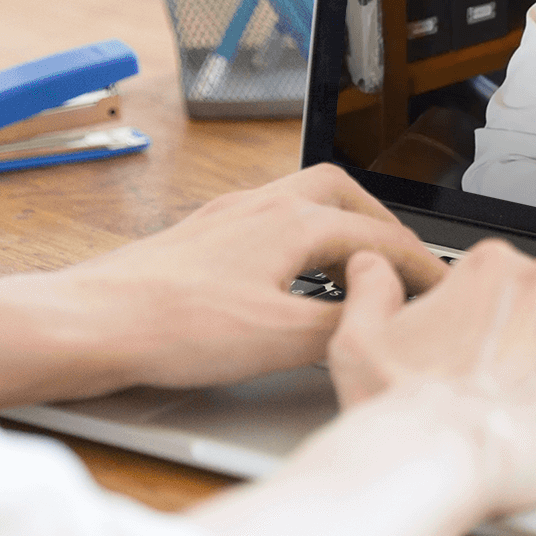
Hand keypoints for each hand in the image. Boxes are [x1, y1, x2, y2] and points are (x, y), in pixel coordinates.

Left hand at [0, 164, 450, 405]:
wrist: (89, 324)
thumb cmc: (172, 327)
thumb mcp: (281, 339)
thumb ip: (342, 328)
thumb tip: (381, 325)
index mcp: (289, 221)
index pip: (378, 239)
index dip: (421, 267)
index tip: (445, 292)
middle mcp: (257, 207)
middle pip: (340, 195)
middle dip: (382, 226)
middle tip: (407, 264)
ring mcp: (222, 221)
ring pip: (299, 203)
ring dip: (338, 229)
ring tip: (356, 270)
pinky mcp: (195, 242)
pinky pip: (266, 225)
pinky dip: (297, 244)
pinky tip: (289, 282)